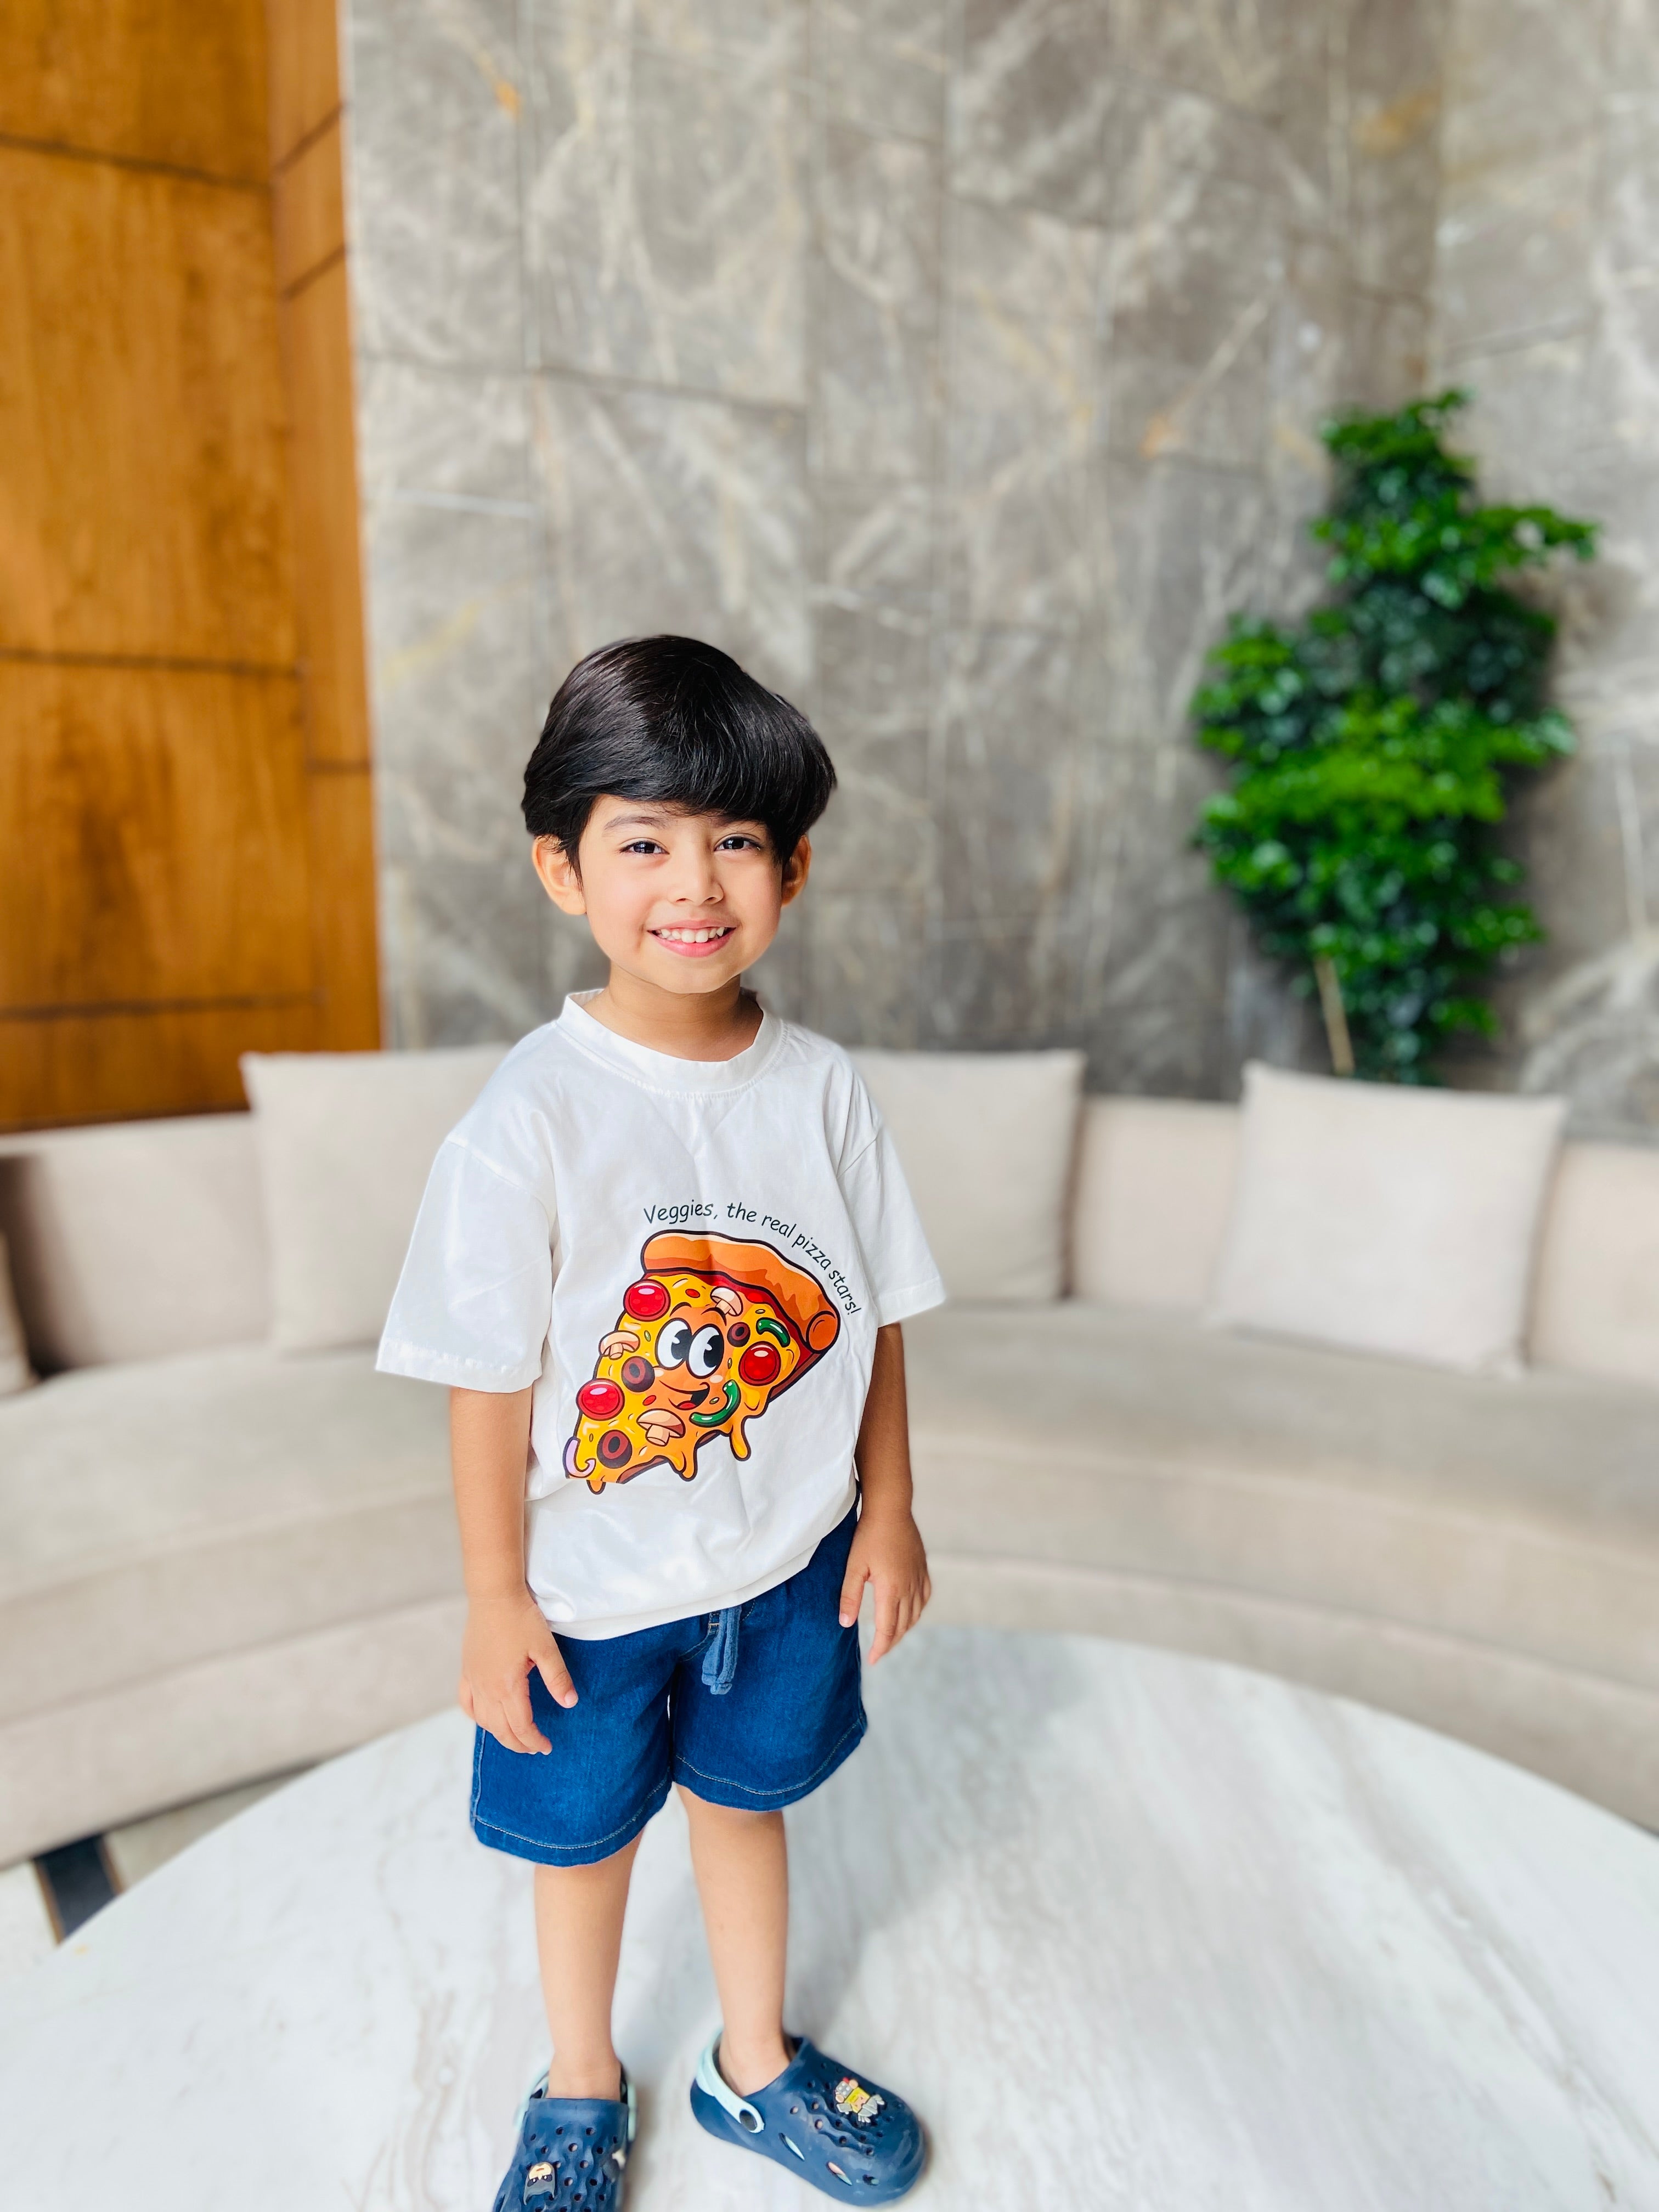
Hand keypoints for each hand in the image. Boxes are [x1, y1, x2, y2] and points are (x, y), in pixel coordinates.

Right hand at [460, 1590, 575, 1754]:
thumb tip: (570, 1703)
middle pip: (501, 1730)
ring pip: (483, 1720)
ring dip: (500, 1734)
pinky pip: (467, 1703)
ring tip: (515, 1737)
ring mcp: (473, 1680)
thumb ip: (557, 1678)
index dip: (535, 1741)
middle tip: (535, 1748)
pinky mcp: (467, 1670)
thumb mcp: (545, 1648)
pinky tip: (485, 1719)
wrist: (494, 1595)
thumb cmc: (521, 1618)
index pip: (521, 1727)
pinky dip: (477, 1717)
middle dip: (519, 1744)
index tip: (547, 1746)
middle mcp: (486, 1689)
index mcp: (507, 1687)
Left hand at [838, 1508, 930, 1662]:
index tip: (873, 1660)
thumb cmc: (868, 1536)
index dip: (880, 1647)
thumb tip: (846, 1624)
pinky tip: (910, 1611)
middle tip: (879, 1652)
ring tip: (891, 1636)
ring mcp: (918, 1577)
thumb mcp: (853, 1567)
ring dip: (904, 1629)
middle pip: (903, 1625)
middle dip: (891, 1642)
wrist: (890, 1509)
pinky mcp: (922, 1568)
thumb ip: (849, 1597)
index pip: (887, 1629)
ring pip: (915, 1614)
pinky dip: (917, 1611)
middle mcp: (909, 1587)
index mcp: (891, 1590)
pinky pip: (924, 1597)